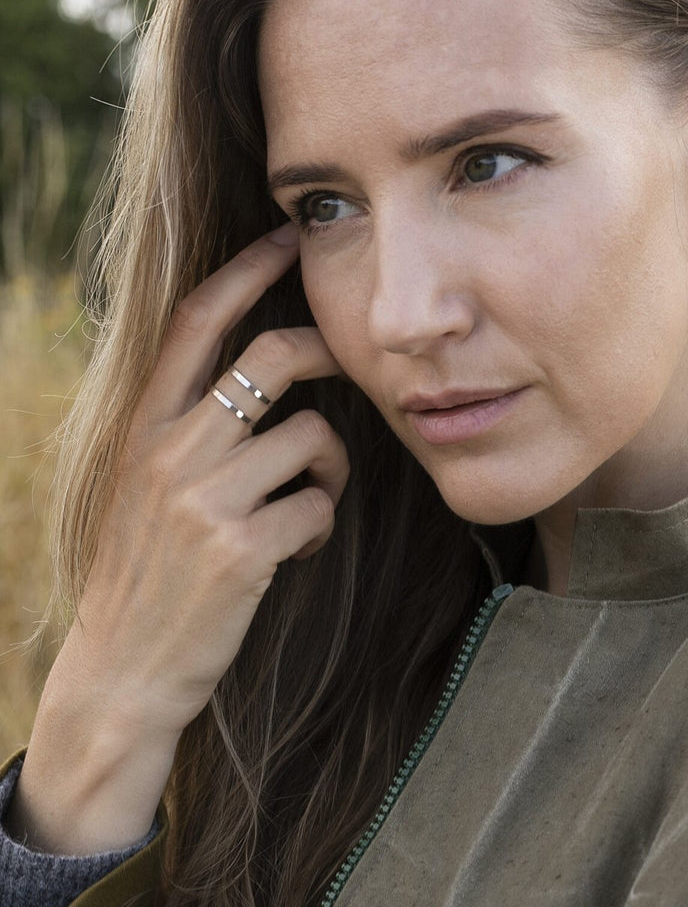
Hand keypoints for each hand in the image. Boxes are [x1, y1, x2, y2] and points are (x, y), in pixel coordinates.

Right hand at [12, 225, 348, 853]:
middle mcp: (170, 451)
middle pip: (274, 356)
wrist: (124, 670)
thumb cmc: (146, 577)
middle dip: (326, 353)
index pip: (196, 322)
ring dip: (330, 469)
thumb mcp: (143, 490)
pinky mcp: (242, 547)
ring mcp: (204, 498)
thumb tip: (254, 382)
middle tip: (343, 370)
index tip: (286, 236)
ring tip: (307, 502)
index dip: (247, 270)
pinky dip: (319, 527)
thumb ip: (185, 432)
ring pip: (313, 435)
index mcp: (143, 428)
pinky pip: (320, 506)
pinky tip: (290, 552)